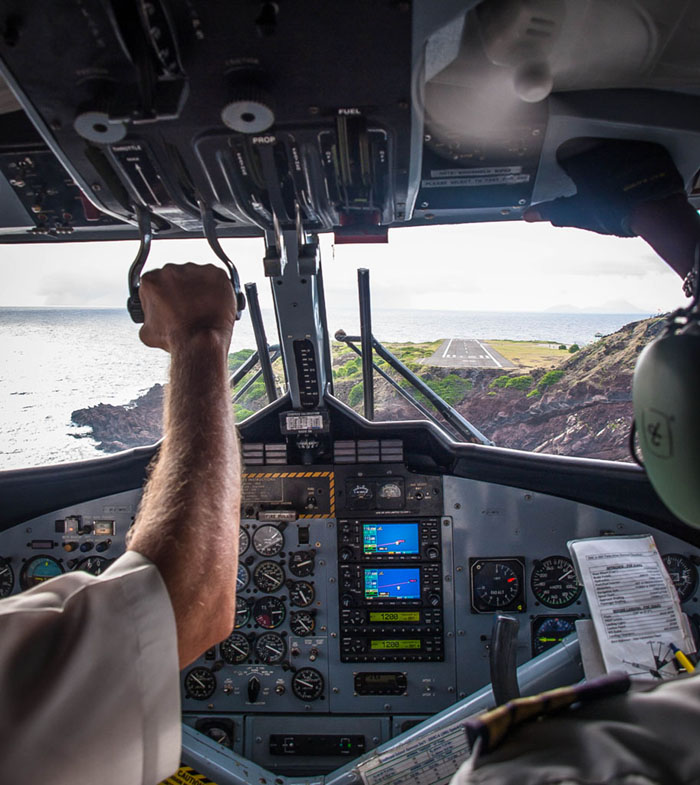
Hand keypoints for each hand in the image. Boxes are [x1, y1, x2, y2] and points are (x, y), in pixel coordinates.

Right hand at [138, 262, 236, 352]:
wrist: (199, 343)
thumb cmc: (174, 338)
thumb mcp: (147, 331)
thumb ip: (147, 314)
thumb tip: (151, 314)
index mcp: (151, 280)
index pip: (157, 282)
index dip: (164, 295)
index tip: (172, 305)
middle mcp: (171, 270)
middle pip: (176, 276)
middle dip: (181, 290)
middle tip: (188, 308)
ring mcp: (195, 269)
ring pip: (197, 276)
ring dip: (199, 288)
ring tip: (202, 309)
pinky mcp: (217, 274)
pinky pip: (216, 278)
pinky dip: (217, 289)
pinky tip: (214, 304)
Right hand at [524, 138, 685, 237]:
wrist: (654, 208)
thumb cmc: (615, 210)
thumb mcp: (577, 214)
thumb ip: (551, 212)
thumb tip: (530, 214)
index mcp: (580, 159)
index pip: (565, 156)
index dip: (566, 170)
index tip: (569, 177)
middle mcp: (601, 146)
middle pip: (588, 151)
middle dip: (588, 165)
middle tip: (592, 185)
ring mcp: (624, 145)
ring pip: (610, 150)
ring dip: (609, 161)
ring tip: (613, 184)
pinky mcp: (645, 147)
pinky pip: (633, 151)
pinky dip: (631, 162)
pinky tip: (631, 178)